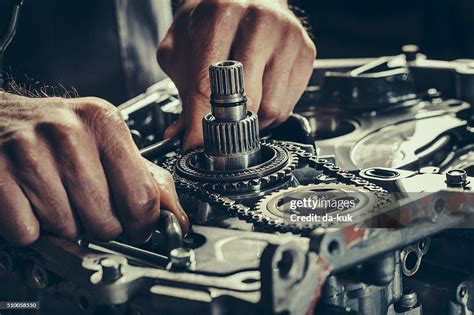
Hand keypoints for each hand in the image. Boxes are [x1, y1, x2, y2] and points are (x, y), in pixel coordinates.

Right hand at [0, 92, 187, 245]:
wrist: (0, 117)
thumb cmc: (56, 133)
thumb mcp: (107, 141)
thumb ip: (146, 177)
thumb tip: (177, 217)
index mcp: (105, 123)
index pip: (142, 198)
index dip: (142, 225)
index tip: (136, 228)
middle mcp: (69, 132)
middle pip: (106, 222)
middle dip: (98, 225)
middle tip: (86, 204)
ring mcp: (30, 151)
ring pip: (67, 229)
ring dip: (63, 225)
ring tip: (56, 196)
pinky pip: (28, 231)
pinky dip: (30, 228)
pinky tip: (31, 201)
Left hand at [157, 0, 315, 149]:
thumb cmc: (212, 21)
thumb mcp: (182, 48)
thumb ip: (182, 91)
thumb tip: (184, 137)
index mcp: (220, 13)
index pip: (209, 83)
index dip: (201, 122)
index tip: (197, 144)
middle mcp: (260, 21)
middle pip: (245, 99)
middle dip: (228, 120)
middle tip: (218, 121)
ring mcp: (288, 37)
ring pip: (270, 108)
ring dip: (252, 119)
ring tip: (239, 104)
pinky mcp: (306, 52)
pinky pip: (287, 105)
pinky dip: (269, 112)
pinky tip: (259, 94)